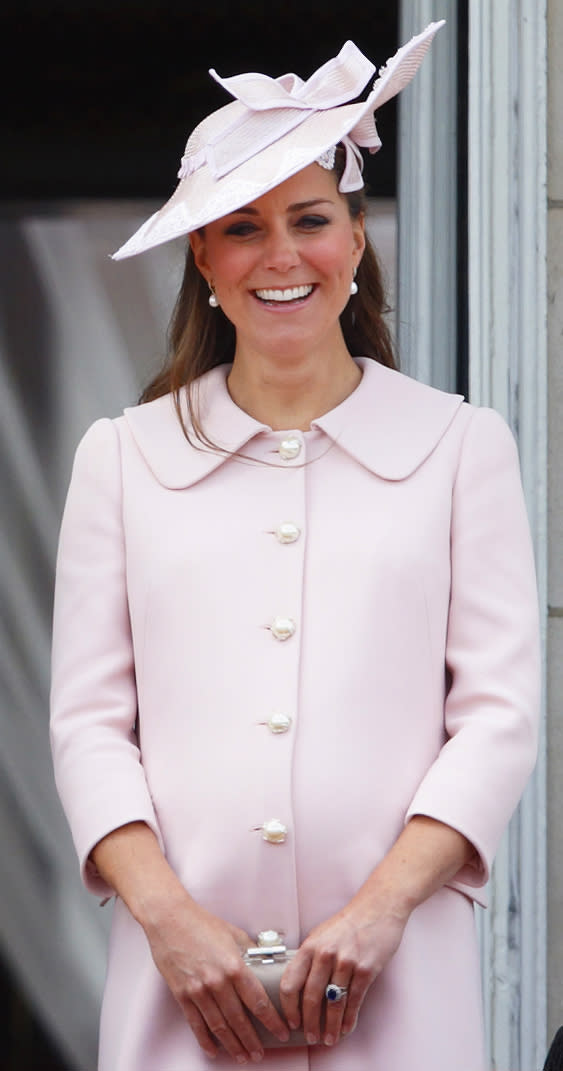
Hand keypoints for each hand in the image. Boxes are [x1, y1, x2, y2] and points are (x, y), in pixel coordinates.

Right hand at [145, 894, 289, 1062]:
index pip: (258, 1002)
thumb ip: (250, 952)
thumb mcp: (234, 933)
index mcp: (234, 966)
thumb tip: (264, 965)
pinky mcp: (182, 995)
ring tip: (242, 1056)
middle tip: (260, 1054)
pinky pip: (196, 1025)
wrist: (169, 919)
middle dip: (252, 1041)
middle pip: (239, 1020)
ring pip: (219, 1027)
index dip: (272, 1021)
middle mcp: (217, 982)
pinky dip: (205, 1041)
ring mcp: (198, 991)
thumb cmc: (201, 923)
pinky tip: (214, 1051)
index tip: (281, 1032)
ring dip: (233, 1045)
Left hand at [279, 886, 408, 1047]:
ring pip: (333, 1004)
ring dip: (330, 1027)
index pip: (290, 983)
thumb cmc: (348, 922)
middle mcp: (325, 954)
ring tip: (329, 1038)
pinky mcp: (365, 969)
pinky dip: (349, 1019)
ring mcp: (346, 962)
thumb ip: (309, 958)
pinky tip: (346, 1028)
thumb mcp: (321, 935)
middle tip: (310, 1037)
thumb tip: (300, 987)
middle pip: (310, 998)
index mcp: (310, 946)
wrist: (378, 907)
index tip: (291, 1022)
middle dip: (309, 1024)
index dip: (289, 1008)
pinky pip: (354, 1001)